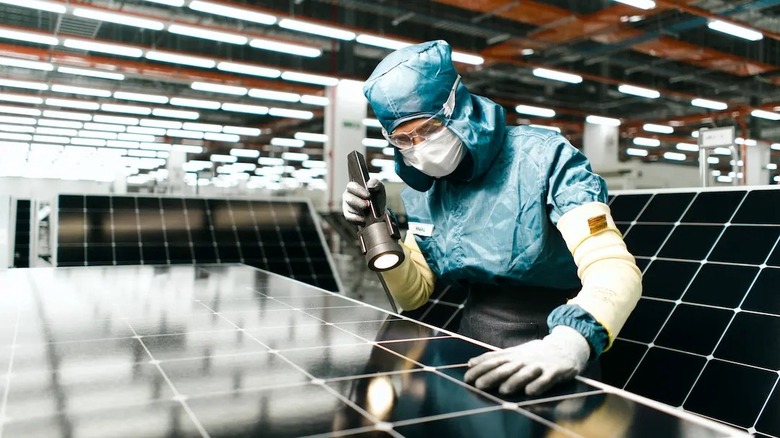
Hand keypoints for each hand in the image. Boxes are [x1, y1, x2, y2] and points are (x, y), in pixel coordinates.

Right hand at [342, 178, 385, 224]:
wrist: (378, 212)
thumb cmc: (377, 197)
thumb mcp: (379, 188)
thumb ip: (376, 183)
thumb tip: (370, 185)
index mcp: (354, 186)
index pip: (351, 186)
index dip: (359, 191)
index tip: (368, 195)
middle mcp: (348, 195)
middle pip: (349, 198)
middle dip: (359, 202)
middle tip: (368, 205)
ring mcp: (346, 206)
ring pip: (349, 208)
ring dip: (360, 211)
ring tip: (368, 212)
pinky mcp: (348, 215)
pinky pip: (349, 217)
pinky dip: (357, 219)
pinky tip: (364, 219)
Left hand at [463, 326, 589, 395]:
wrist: (565, 347)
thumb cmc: (535, 353)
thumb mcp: (514, 353)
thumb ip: (494, 358)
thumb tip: (470, 362)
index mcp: (514, 355)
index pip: (494, 360)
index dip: (480, 368)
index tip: (467, 376)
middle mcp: (525, 359)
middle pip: (507, 367)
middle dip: (493, 376)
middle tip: (479, 385)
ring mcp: (540, 365)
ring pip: (526, 373)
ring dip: (515, 381)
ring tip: (503, 390)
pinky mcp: (555, 372)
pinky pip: (547, 379)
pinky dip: (539, 385)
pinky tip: (531, 391)